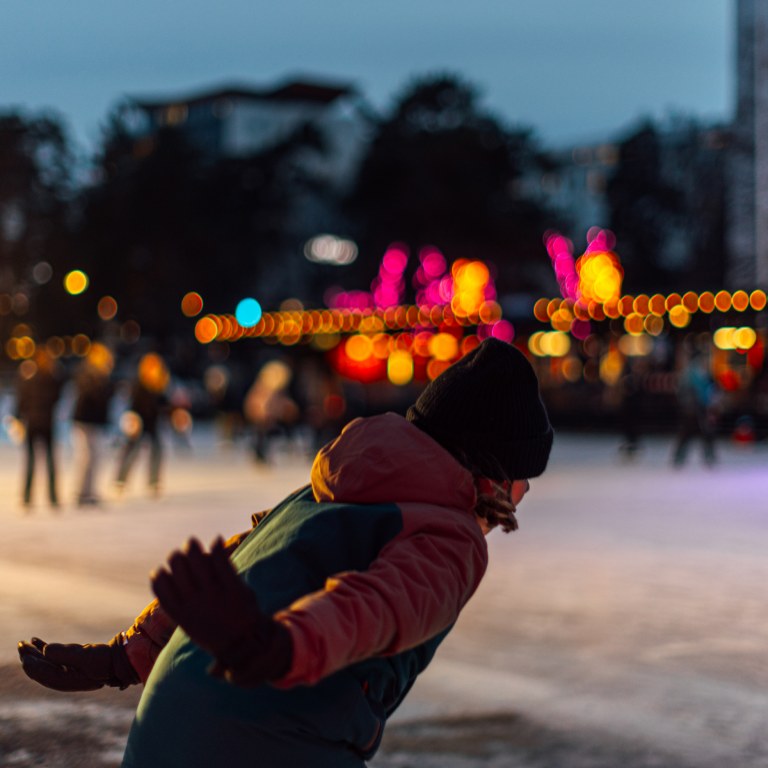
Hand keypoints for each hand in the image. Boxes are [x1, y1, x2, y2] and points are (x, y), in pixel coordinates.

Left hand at [17, 635, 137, 691]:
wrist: (122, 661)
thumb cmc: (105, 659)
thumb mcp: (86, 656)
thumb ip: (65, 654)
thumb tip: (45, 649)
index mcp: (66, 681)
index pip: (43, 673)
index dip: (32, 663)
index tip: (24, 651)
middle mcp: (64, 680)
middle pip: (41, 670)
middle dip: (30, 658)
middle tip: (21, 644)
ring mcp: (68, 674)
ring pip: (46, 664)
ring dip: (35, 654)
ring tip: (26, 643)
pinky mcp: (73, 666)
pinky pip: (53, 660)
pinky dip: (45, 651)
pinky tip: (39, 642)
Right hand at [150, 537, 290, 685]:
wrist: (247, 644)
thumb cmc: (218, 635)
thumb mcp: (191, 627)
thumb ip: (178, 608)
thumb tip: (163, 583)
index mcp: (182, 614)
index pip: (160, 585)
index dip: (160, 575)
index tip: (165, 571)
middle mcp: (195, 602)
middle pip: (177, 566)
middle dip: (177, 557)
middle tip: (183, 553)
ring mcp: (214, 594)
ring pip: (195, 559)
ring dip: (192, 547)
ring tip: (193, 543)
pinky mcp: (234, 588)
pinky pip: (221, 561)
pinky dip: (217, 547)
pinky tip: (217, 540)